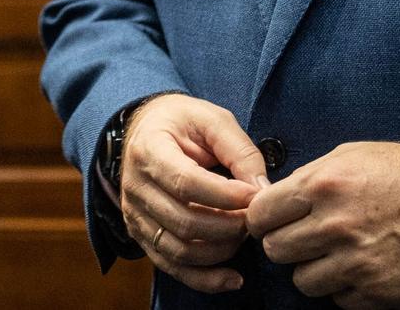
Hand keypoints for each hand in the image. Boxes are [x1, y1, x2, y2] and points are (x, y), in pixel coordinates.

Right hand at [119, 94, 266, 293]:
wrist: (146, 129)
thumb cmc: (182, 122)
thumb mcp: (212, 120)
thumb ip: (240, 152)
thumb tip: (263, 190)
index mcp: (149, 150)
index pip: (186, 182)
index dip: (225, 196)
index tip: (255, 197)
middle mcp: (136, 186)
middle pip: (184, 221)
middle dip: (229, 226)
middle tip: (255, 218)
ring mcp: (135, 215)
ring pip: (180, 250)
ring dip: (221, 251)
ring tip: (245, 235)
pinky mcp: (142, 235)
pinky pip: (172, 267)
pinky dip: (205, 279)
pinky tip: (232, 278)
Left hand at [246, 141, 399, 308]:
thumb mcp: (350, 156)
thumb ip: (308, 178)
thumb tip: (273, 199)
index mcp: (324, 185)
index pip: (259, 214)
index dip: (262, 218)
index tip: (272, 220)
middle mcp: (336, 226)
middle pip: (275, 250)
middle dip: (285, 243)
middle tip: (304, 236)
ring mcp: (358, 263)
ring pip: (302, 280)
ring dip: (313, 268)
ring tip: (336, 252)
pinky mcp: (379, 292)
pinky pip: (337, 299)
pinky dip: (344, 287)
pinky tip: (361, 266)